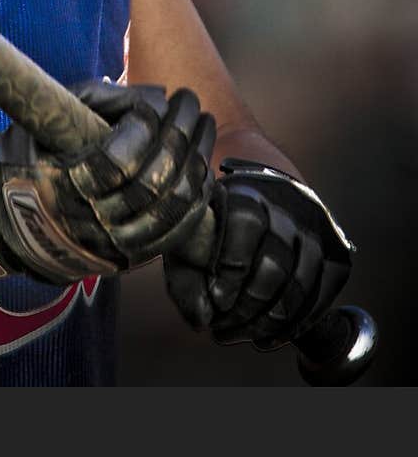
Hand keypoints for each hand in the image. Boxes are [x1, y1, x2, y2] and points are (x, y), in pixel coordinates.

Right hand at [0, 81, 215, 283]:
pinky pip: (176, 232)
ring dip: (196, 158)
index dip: (147, 122)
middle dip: (181, 131)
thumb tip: (158, 98)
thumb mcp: (47, 118)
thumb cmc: (25, 159)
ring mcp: (111, 244)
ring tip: (202, 124)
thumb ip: (101, 99)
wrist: (4, 222)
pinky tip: (202, 166)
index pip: (117, 158)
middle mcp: (86, 221)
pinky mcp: (128, 258)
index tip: (162, 98)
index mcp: (60, 183)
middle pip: (153, 180)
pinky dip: (196, 197)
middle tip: (190, 100)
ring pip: (172, 206)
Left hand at [164, 158, 354, 348]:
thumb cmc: (222, 224)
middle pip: (276, 264)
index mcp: (250, 189)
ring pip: (302, 285)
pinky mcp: (338, 252)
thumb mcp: (198, 232)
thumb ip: (191, 271)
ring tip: (245, 337)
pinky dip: (296, 325)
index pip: (246, 224)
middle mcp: (290, 204)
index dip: (231, 267)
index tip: (216, 299)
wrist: (268, 199)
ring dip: (271, 323)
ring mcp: (319, 229)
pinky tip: (268, 339)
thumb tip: (201, 319)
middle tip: (224, 330)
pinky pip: (323, 297)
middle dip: (248, 306)